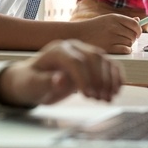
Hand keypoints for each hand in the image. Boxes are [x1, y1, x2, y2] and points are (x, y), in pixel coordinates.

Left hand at [0, 39, 123, 106]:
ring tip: (108, 99)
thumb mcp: (33, 85)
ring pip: (103, 60)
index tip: (88, 96)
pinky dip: (115, 77)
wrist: (34, 80)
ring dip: (109, 80)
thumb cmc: (31, 82)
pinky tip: (116, 91)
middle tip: (100, 99)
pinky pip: (108, 64)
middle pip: (93, 57)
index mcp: (57, 50)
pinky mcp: (91, 61)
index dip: (84, 78)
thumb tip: (60, 79)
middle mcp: (73, 47)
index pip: (75, 61)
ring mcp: (84, 52)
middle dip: (99, 79)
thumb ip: (46, 82)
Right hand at [73, 13, 141, 53]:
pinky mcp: (108, 47)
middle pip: (133, 35)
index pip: (135, 24)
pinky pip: (125, 50)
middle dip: (132, 39)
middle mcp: (114, 26)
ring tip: (120, 44)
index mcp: (115, 18)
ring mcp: (111, 37)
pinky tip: (120, 48)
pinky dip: (125, 50)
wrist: (78, 34)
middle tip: (126, 40)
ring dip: (128, 45)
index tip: (137, 34)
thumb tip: (138, 21)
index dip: (138, 30)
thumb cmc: (93, 27)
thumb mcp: (108, 19)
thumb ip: (123, 20)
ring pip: (129, 43)